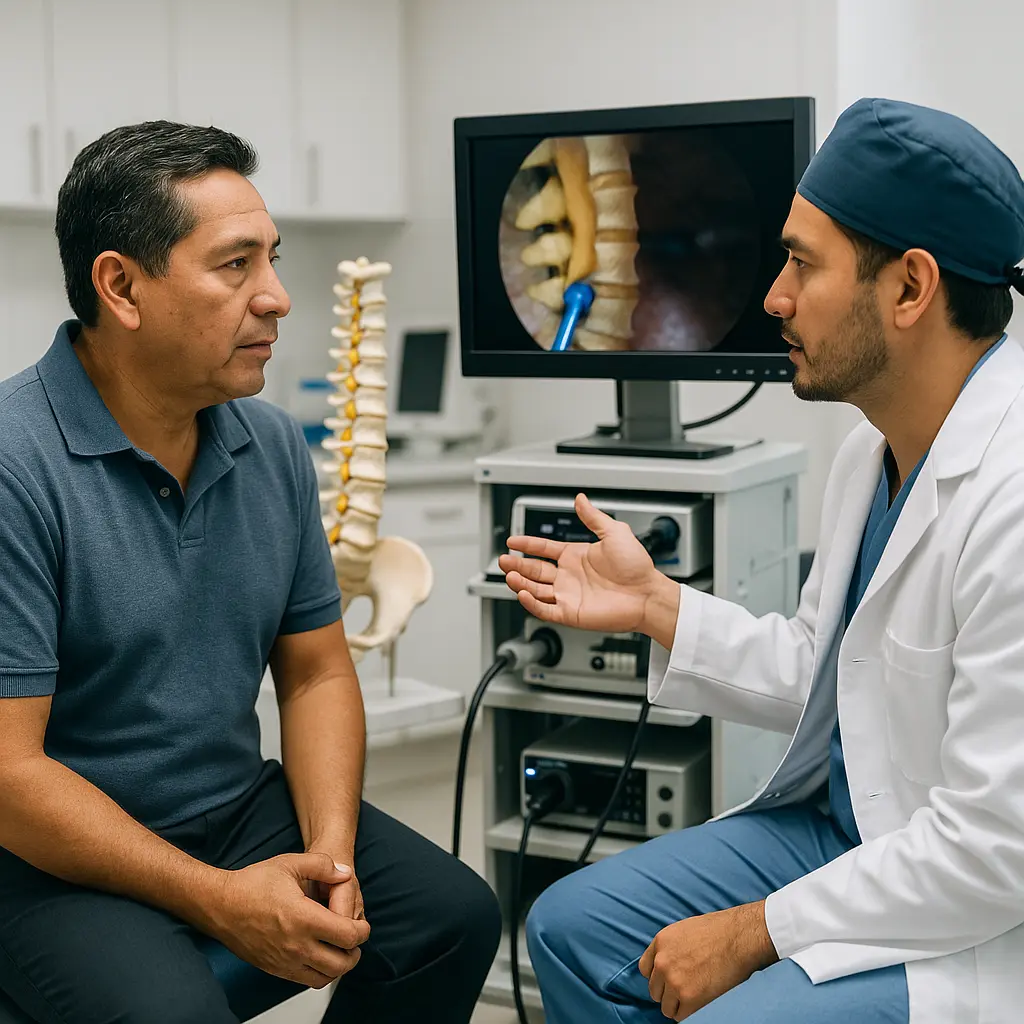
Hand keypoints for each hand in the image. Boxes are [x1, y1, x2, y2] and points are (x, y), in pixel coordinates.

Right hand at [206, 853, 370, 988]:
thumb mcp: (291, 863)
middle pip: (341, 964)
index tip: (363, 925)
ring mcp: (284, 960)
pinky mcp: (274, 969)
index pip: (347, 936)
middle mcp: (296, 945)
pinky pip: (305, 980)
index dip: (363, 931)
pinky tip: (319, 955)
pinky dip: (319, 973)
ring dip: (339, 966)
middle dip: (355, 952)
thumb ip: (323, 865)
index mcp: (304, 918)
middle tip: (356, 939)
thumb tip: (345, 874)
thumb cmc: (253, 883)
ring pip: (324, 977)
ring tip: (340, 949)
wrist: (220, 904)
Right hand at [500, 493, 677, 641]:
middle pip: (534, 570)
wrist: (647, 593)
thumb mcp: (614, 533)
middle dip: (517, 565)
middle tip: (503, 560)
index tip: (512, 541)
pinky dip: (531, 603)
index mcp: (576, 557)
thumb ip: (593, 517)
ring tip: (510, 575)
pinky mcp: (572, 613)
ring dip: (521, 582)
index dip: (527, 545)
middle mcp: (569, 576)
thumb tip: (580, 498)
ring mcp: (569, 596)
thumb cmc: (636, 566)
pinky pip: (545, 610)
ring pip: (535, 590)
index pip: (544, 550)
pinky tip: (523, 593)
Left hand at [638, 902, 777, 1019]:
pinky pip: (680, 1016)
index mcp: (660, 942)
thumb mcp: (684, 930)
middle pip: (654, 991)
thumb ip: (670, 948)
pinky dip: (689, 1014)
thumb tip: (668, 964)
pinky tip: (700, 1004)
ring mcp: (674, 981)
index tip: (669, 980)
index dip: (658, 977)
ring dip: (678, 1005)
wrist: (738, 937)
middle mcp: (662, 962)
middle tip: (685, 990)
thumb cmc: (718, 931)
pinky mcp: (689, 998)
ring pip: (666, 1007)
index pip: (645, 970)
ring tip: (694, 997)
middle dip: (668, 992)